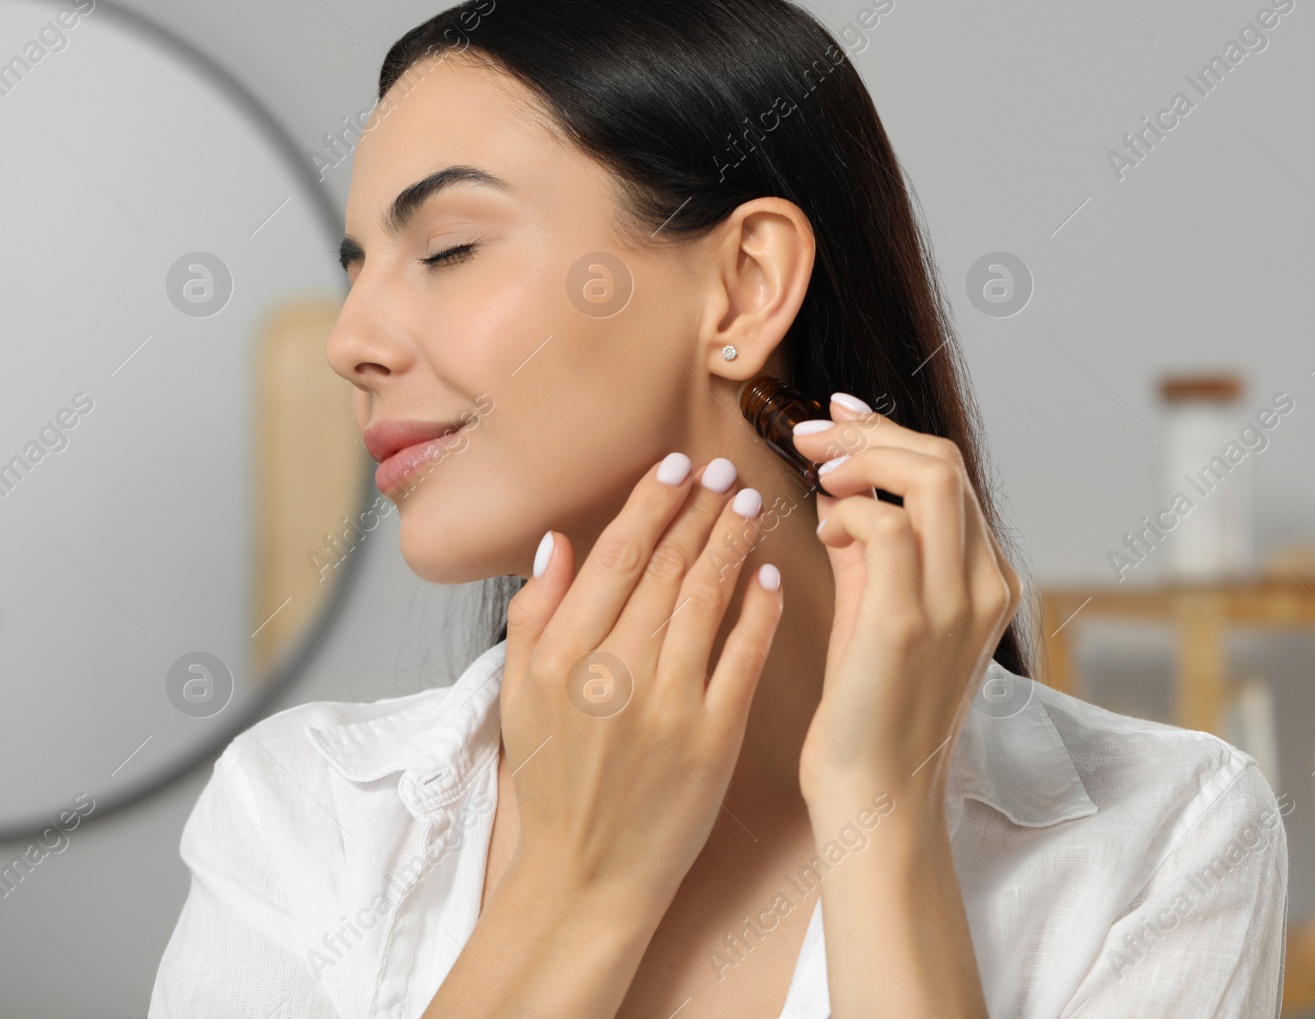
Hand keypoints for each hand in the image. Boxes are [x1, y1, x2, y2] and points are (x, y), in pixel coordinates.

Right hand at [496, 454, 780, 913]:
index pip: (617, 556)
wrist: (587, 875)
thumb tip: (560, 541)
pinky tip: (770, 575)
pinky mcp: (714, 738)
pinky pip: (745, 655)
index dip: (652, 502)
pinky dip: (761, 609)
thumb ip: (534, 615)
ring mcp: (667, 706)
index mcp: (561, 656)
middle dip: (700, 508)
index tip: (677, 466)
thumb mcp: (518, 697)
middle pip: (668, 567)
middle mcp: (613, 673)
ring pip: (709, 599)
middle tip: (724, 470)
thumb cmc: (554, 783)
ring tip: (749, 505)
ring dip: (733, 542)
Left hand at [791, 397, 1021, 812]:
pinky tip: (821, 532)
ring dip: (860, 457)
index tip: (838, 415)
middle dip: (870, 431)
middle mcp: (986, 585)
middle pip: (945, 462)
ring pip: (929, 476)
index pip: (949, 475)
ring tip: (818, 473)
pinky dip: (846, 511)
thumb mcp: (878, 614)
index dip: (888, 434)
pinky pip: (884, 525)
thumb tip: (842, 490)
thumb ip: (871, 550)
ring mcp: (956, 603)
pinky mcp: (910, 622)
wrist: (875, 800)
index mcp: (987, 582)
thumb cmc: (868, 714)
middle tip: (813, 432)